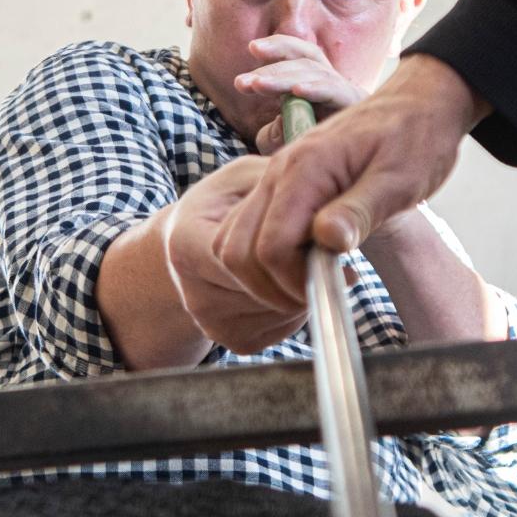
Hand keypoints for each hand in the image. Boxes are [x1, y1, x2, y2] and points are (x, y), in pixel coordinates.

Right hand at [159, 155, 309, 354]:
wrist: (195, 236)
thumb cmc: (228, 199)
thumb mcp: (247, 176)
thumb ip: (283, 191)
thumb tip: (331, 228)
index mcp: (185, 243)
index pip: (244, 259)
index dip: (291, 250)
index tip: (319, 234)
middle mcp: (192, 290)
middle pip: (267, 290)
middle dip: (303, 270)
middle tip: (323, 247)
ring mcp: (210, 321)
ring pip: (280, 312)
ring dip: (305, 288)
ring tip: (303, 260)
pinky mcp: (232, 340)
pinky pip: (281, 330)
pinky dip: (297, 309)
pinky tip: (291, 282)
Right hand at [213, 54, 483, 306]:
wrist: (420, 103)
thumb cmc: (417, 138)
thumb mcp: (400, 180)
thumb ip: (361, 211)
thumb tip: (328, 240)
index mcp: (305, 169)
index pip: (270, 247)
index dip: (293, 281)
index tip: (333, 286)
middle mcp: (277, 172)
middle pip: (237, 250)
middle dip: (270, 286)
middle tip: (319, 290)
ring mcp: (274, 179)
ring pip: (233, 243)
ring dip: (263, 276)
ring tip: (313, 279)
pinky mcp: (281, 187)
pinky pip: (247, 231)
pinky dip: (264, 259)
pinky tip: (308, 262)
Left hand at [233, 35, 365, 152]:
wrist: (356, 166)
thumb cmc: (319, 153)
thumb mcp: (286, 143)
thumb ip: (273, 134)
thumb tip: (272, 121)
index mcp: (315, 84)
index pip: (296, 56)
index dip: (275, 50)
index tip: (251, 50)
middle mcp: (331, 82)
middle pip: (302, 62)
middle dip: (270, 69)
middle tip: (243, 82)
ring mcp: (345, 91)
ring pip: (314, 72)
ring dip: (283, 78)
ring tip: (258, 85)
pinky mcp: (356, 103)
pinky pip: (335, 91)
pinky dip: (316, 89)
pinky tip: (297, 90)